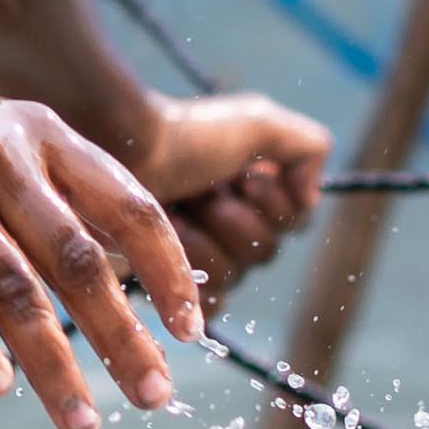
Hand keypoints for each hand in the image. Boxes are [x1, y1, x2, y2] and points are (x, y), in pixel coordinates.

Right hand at [0, 68, 207, 428]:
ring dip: (56, 365)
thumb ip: (51, 195)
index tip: (191, 331)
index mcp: (38, 131)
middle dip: (125, 336)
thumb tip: (126, 266)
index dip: (168, 271)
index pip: (130, 204)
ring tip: (84, 422)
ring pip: (17, 289)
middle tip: (156, 396)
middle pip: (83, 259)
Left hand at [129, 92, 332, 285]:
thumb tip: (309, 199)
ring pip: (232, 277)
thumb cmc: (185, 133)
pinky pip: (206, 306)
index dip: (271, 205)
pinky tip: (173, 252)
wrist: (120, 147)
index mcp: (252, 191)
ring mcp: (195, 252)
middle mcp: (228, 221)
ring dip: (204, 241)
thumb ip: (307, 148)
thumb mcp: (260, 122)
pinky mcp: (166, 278)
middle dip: (233, 220)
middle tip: (203, 193)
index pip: (293, 225)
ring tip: (176, 213)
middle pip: (264, 254)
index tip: (244, 177)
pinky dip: (194, 283)